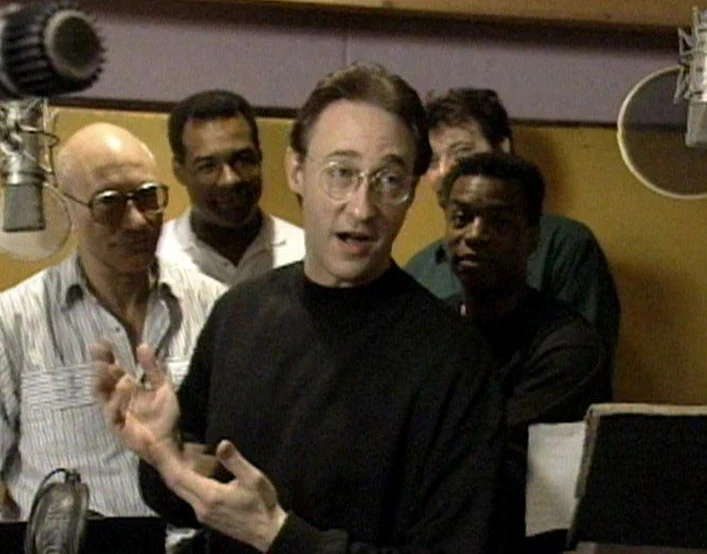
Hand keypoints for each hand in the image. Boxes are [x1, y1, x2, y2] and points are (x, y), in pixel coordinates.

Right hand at [92, 340, 180, 465]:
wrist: (170, 442)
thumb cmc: (165, 416)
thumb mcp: (162, 387)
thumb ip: (153, 369)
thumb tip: (143, 345)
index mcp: (129, 388)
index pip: (114, 369)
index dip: (108, 356)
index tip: (102, 342)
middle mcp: (119, 398)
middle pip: (104, 380)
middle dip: (100, 365)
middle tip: (97, 351)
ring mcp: (117, 413)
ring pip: (103, 396)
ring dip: (103, 382)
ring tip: (105, 367)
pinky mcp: (118, 427)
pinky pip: (112, 414)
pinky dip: (116, 403)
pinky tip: (122, 390)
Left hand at [159, 440, 287, 552]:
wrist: (267, 532)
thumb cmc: (262, 504)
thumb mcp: (253, 479)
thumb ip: (235, 461)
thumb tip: (221, 444)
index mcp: (210, 496)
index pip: (179, 476)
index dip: (166, 459)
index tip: (156, 444)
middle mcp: (200, 506)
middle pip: (174, 483)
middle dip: (163, 463)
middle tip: (154, 444)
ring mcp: (202, 512)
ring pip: (179, 490)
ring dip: (171, 472)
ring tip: (165, 454)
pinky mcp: (206, 515)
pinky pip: (186, 494)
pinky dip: (180, 480)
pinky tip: (183, 471)